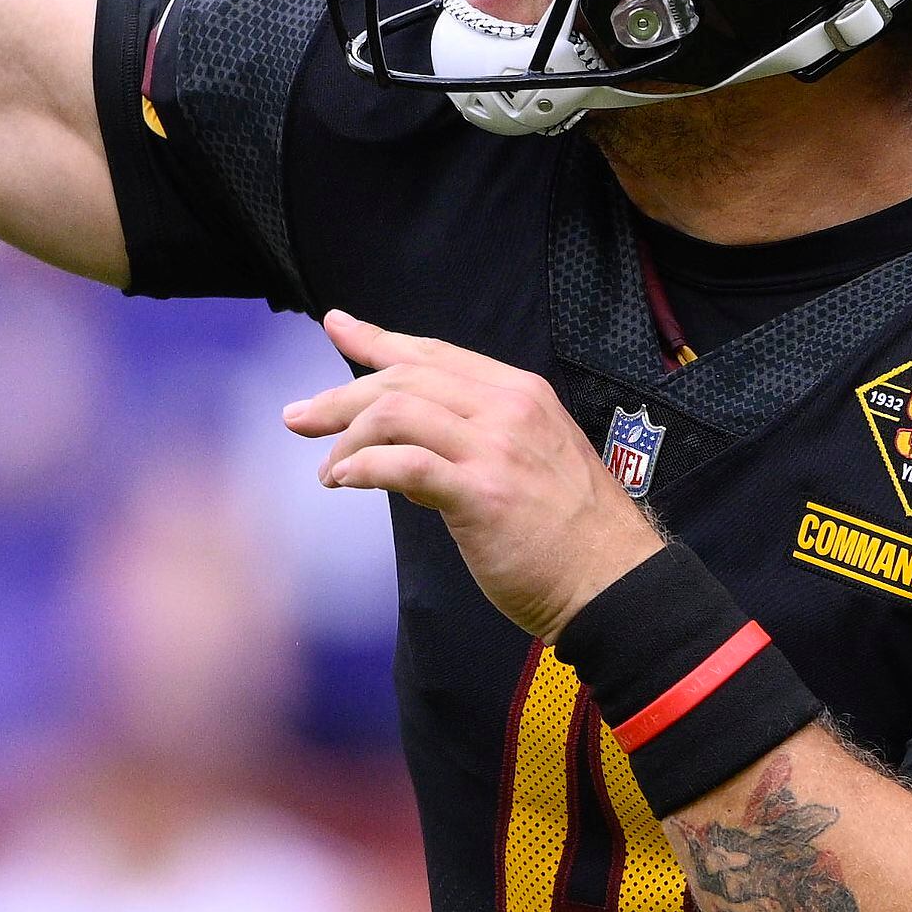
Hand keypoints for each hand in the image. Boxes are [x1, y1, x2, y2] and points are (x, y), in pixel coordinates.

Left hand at [283, 310, 662, 640]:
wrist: (613, 584)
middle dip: (341, 396)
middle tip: (298, 418)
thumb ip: (468, 448)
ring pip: (397, 412)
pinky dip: (363, 468)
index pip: (435, 354)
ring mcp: (497, 448)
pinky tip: (343, 481)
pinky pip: (405, 465)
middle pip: (404, 378)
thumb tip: (400, 457)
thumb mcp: (526, 465)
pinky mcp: (482, 494)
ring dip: (347, 439)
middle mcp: (508, 408)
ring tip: (328, 472)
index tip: (336, 327)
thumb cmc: (567, 537)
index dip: (378, 341)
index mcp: (519, 394)